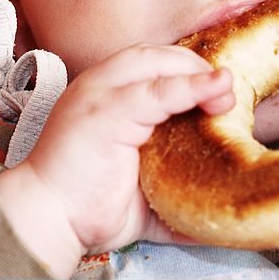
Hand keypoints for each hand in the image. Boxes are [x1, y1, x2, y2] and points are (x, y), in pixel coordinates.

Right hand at [0, 44, 233, 277]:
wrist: (50, 223)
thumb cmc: (92, 207)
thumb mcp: (147, 189)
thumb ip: (180, 186)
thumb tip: (221, 205)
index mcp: (111, 94)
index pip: (158, 64)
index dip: (193, 71)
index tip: (223, 91)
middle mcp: (103, 85)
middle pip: (162, 56)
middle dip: (200, 68)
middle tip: (229, 95)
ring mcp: (100, 93)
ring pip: (158, 63)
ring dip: (198, 74)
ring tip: (226, 93)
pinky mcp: (104, 110)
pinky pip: (156, 90)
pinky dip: (189, 87)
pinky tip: (216, 89)